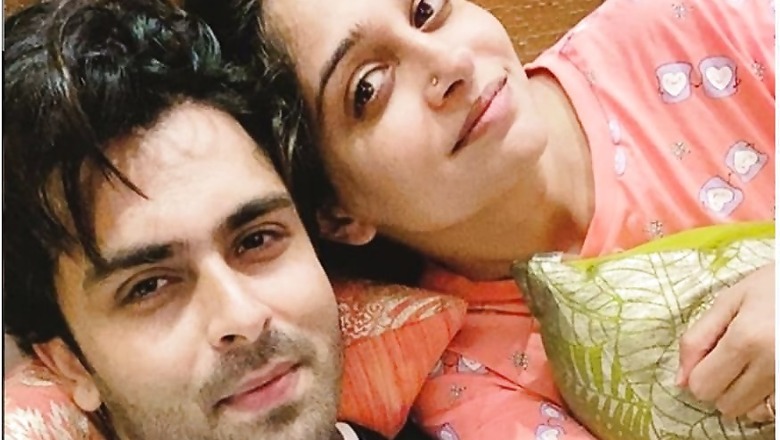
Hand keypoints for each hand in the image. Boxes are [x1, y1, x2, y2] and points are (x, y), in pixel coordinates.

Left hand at [677, 262, 774, 419]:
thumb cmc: (774, 287)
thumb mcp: (729, 300)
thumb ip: (697, 338)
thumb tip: (679, 380)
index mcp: (746, 339)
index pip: (702, 386)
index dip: (698, 373)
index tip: (708, 356)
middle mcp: (771, 365)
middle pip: (724, 404)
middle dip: (719, 384)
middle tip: (732, 357)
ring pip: (749, 412)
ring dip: (742, 394)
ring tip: (752, 363)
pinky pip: (773, 412)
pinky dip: (764, 400)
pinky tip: (766, 375)